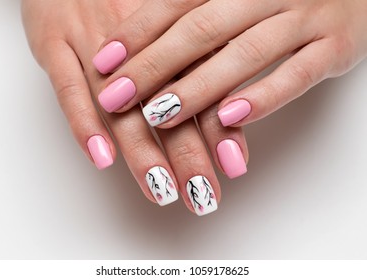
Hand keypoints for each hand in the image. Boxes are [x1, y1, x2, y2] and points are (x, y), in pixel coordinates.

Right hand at [22, 0, 247, 215]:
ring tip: (160, 190)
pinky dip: (84, 123)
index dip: (220, 129)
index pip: (203, 88)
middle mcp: (139, 42)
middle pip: (168, 104)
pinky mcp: (54, 43)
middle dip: (188, 155)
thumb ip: (191, 62)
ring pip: (122, 105)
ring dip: (143, 151)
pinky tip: (101, 158)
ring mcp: (93, 42)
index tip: (233, 168)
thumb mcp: (165, 21)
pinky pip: (68, 88)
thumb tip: (227, 109)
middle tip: (203, 196)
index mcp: (172, 33)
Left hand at [93, 0, 366, 127]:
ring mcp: (306, 16)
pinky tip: (230, 118)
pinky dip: (263, 97)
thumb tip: (143, 28)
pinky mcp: (336, 46)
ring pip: (243, 54)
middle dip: (153, 66)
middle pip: (201, 29)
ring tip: (158, 115)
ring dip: (198, 87)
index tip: (103, 63)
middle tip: (115, 97)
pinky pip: (296, 74)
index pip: (176, 1)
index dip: (137, 32)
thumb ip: (200, 5)